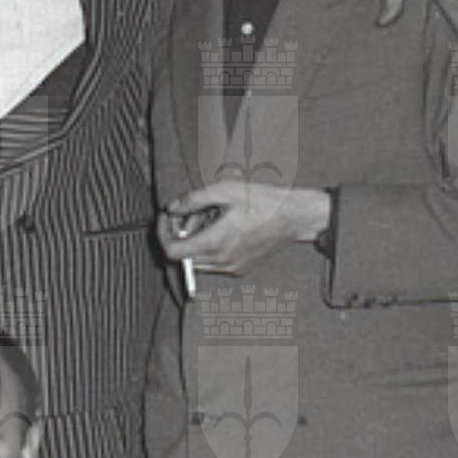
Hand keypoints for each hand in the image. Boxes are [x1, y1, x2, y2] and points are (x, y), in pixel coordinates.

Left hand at [156, 180, 328, 277]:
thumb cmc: (261, 199)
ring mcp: (232, 267)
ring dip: (195, 243)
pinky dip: (210, 248)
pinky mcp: (241, 268)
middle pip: (183, 256)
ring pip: (198, 262)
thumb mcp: (224, 190)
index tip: (168, 217)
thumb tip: (171, 208)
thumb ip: (193, 200)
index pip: (171, 251)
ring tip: (210, 219)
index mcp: (214, 242)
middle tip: (191, 213)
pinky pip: (215, 263)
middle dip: (180, 235)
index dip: (163, 233)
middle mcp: (221, 260)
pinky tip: (225, 228)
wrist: (293, 216)